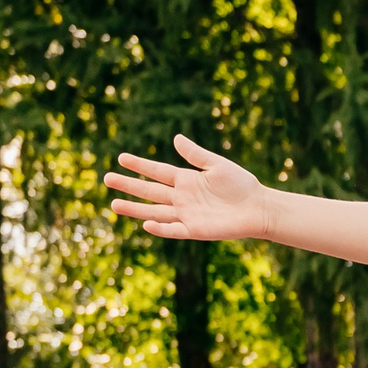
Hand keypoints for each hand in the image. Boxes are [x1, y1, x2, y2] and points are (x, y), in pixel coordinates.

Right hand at [104, 135, 276, 241]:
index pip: (157, 171)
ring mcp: (188, 214)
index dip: (140, 165)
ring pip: (155, 212)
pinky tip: (146, 224)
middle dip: (129, 185)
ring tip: (114, 204)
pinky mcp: (197, 230)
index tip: (121, 157)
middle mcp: (183, 197)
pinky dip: (161, 228)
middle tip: (106, 179)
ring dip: (135, 209)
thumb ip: (196, 154)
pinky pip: (175, 229)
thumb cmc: (242, 186)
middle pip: (150, 191)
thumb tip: (175, 138)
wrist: (260, 208)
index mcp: (187, 180)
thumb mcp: (217, 165)